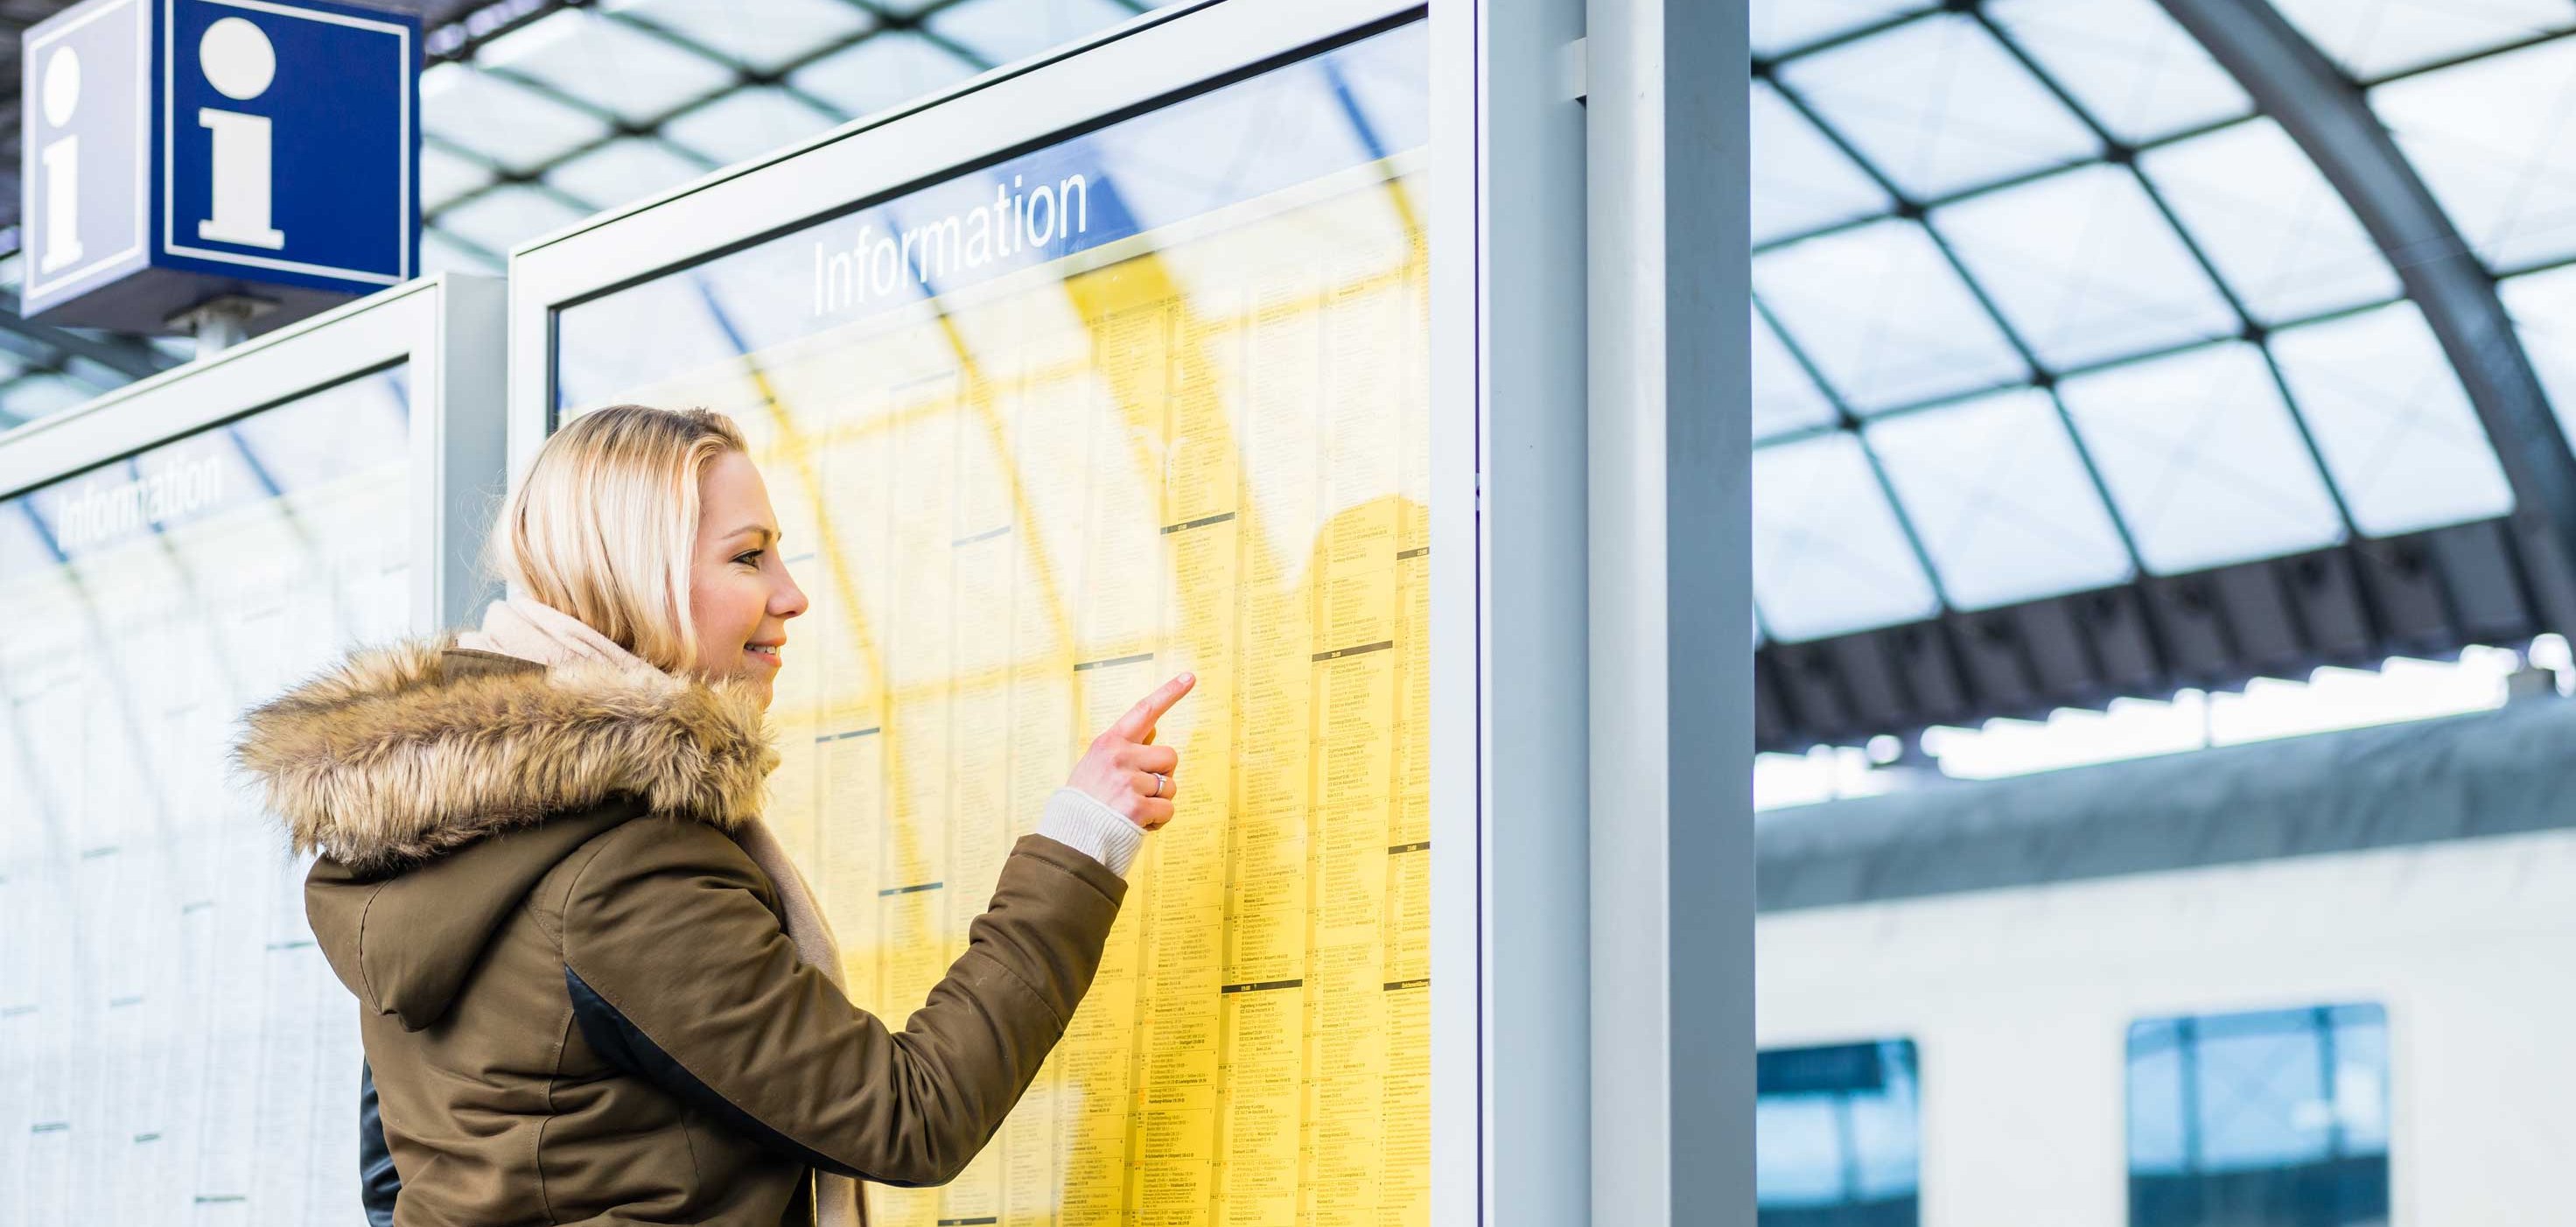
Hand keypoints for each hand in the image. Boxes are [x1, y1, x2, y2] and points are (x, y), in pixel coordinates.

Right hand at [1066, 672, 1195, 830]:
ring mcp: (1128, 782)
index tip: (1190, 677)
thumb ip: (1123, 749)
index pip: (1144, 711)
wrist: (1070, 839)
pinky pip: (1168, 809)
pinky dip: (1158, 821)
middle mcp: (1119, 757)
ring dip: (1159, 801)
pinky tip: (1137, 824)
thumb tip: (1154, 730)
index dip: (1169, 693)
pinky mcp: (1137, 807)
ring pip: (1171, 786)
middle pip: (1169, 756)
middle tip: (1140, 791)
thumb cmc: (1086, 804)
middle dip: (1163, 775)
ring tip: (1132, 810)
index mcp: (1109, 743)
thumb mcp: (1095, 765)